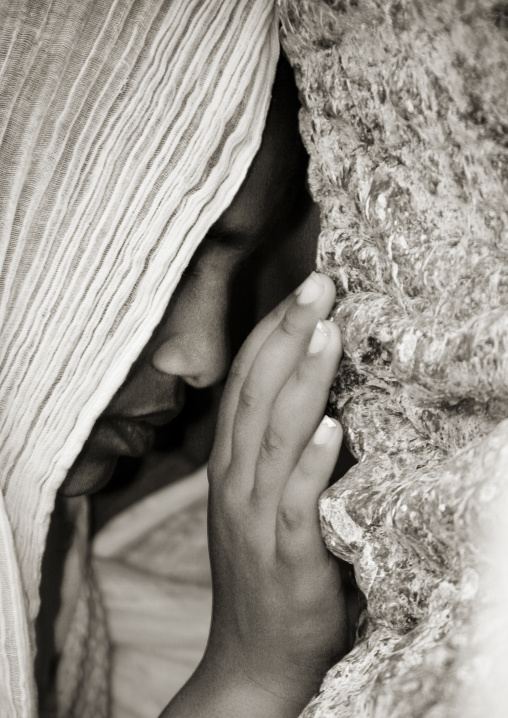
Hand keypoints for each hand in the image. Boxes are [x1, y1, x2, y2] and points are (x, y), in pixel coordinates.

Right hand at [204, 272, 348, 711]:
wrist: (252, 659)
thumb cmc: (264, 570)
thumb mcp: (258, 501)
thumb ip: (277, 451)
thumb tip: (317, 396)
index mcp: (229, 465)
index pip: (244, 384)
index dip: (270, 334)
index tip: (302, 292)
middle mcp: (235, 484)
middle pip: (257, 397)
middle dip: (287, 336)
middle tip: (318, 285)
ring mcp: (256, 521)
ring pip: (275, 440)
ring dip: (301, 383)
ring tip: (326, 332)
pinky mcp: (286, 560)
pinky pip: (297, 505)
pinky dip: (312, 465)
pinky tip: (333, 428)